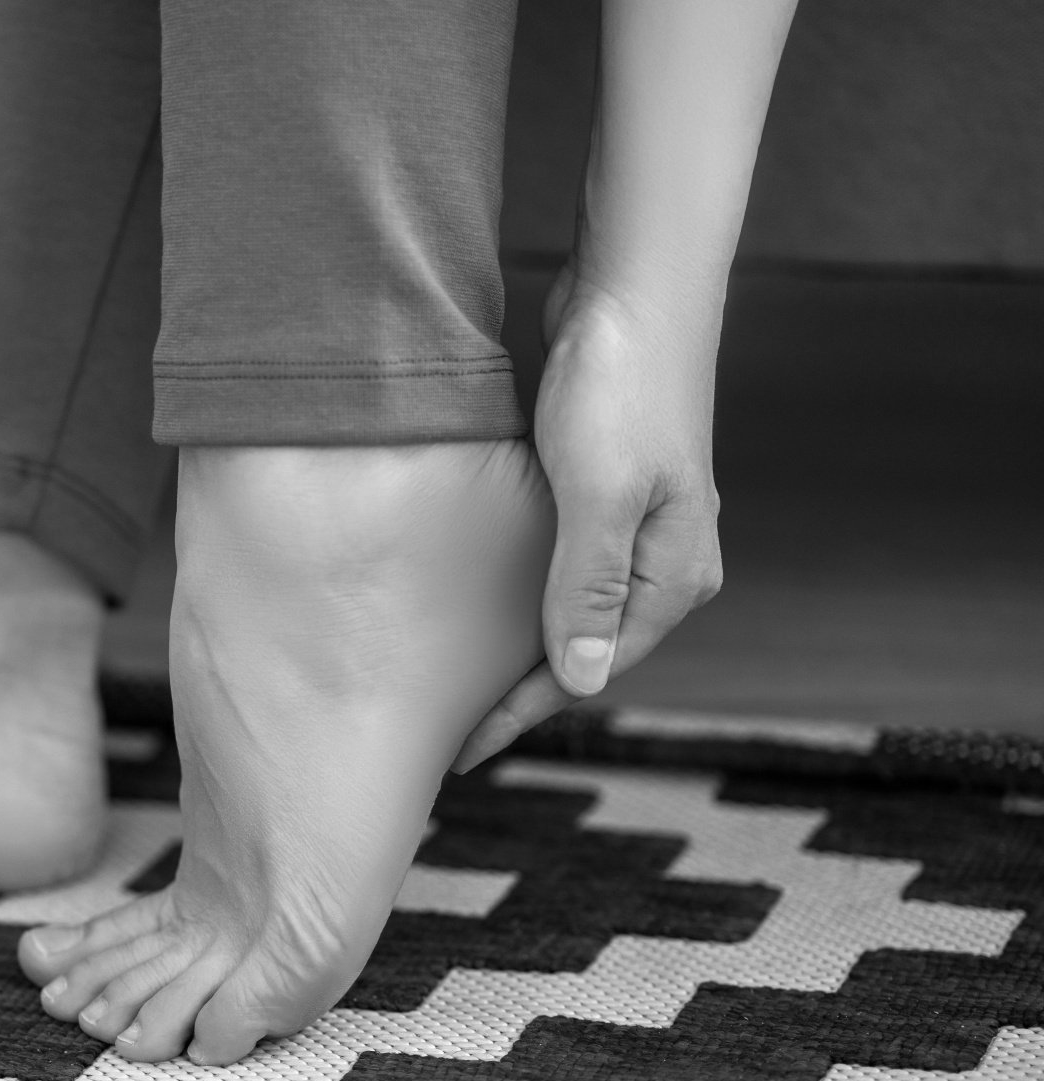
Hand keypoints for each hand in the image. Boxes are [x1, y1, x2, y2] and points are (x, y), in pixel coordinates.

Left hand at [452, 268, 723, 772]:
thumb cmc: (620, 387)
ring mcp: (638, 528)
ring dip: (518, 643)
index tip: (460, 750)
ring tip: (459, 679)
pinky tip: (478, 605)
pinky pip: (559, 566)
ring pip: (568, 608)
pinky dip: (519, 594)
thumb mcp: (600, 493)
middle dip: (520, 689)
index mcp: (672, 576)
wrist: (635, 289)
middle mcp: (664, 562)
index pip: (589, 668)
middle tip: (450, 728)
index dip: (520, 711)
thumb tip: (581, 680)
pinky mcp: (607, 494)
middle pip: (582, 648)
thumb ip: (588, 587)